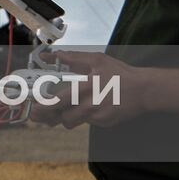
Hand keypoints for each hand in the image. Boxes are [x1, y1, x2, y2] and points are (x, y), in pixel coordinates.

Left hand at [28, 50, 150, 128]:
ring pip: (72, 122)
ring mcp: (98, 117)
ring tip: (60, 109)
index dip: (44, 107)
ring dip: (64, 117)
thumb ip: (72, 58)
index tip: (34, 108)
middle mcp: (91, 105)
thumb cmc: (119, 73)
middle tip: (38, 115)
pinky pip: (86, 122)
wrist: (144, 91)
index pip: (59, 101)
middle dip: (48, 117)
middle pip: (62, 117)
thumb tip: (53, 56)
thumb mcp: (96, 59)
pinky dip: (82, 116)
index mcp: (87, 87)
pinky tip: (88, 106)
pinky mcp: (104, 124)